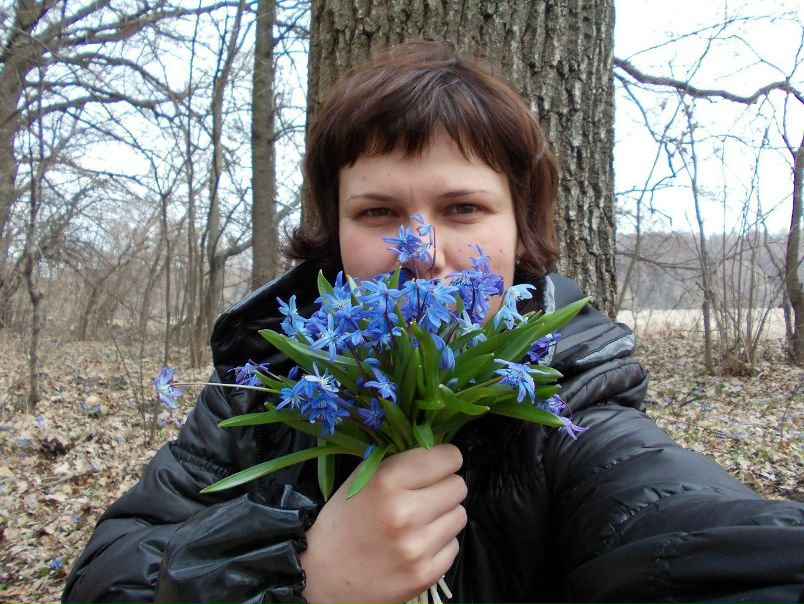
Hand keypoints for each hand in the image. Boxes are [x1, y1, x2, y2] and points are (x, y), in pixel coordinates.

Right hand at [300, 444, 466, 603]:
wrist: (323, 576)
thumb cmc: (343, 520)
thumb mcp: (361, 479)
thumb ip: (399, 462)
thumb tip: (438, 449)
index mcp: (386, 481)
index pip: (448, 457)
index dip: (444, 459)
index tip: (436, 466)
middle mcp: (405, 512)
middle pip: (459, 485)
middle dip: (444, 487)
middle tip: (424, 496)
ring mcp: (417, 546)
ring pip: (460, 515)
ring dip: (443, 515)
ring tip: (418, 522)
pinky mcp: (425, 574)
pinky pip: (454, 545)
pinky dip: (439, 544)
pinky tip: (415, 545)